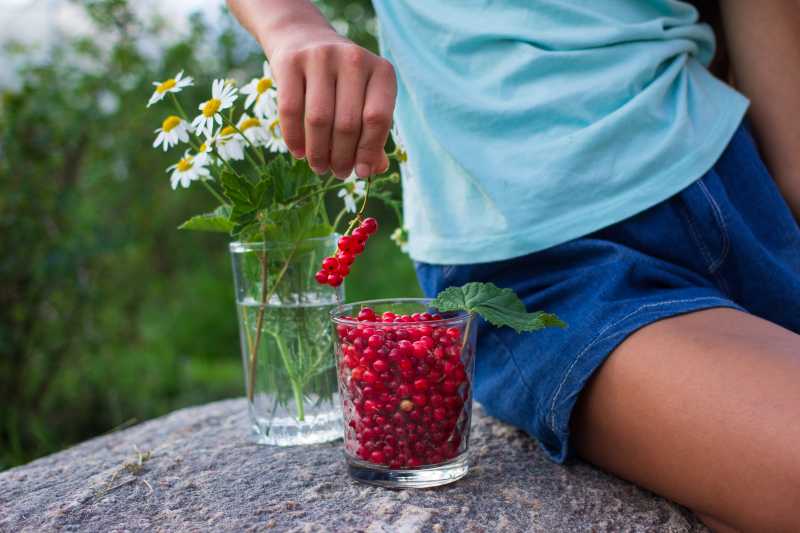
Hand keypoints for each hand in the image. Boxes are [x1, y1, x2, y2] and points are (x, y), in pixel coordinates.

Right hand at [268, 28, 396, 177]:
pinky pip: (290, 110)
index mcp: (381, 71)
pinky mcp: (290, 62)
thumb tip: (374, 169)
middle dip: (342, 157)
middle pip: (347, 124)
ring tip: (319, 167)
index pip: (378, 119)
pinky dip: (294, 138)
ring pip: (318, 120)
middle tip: (337, 172)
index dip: (369, 151)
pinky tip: (299, 152)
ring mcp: (320, 57)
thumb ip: (373, 134)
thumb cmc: (342, 82)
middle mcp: (354, 60)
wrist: (304, 38)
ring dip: (318, 152)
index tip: (361, 172)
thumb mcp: (364, 100)